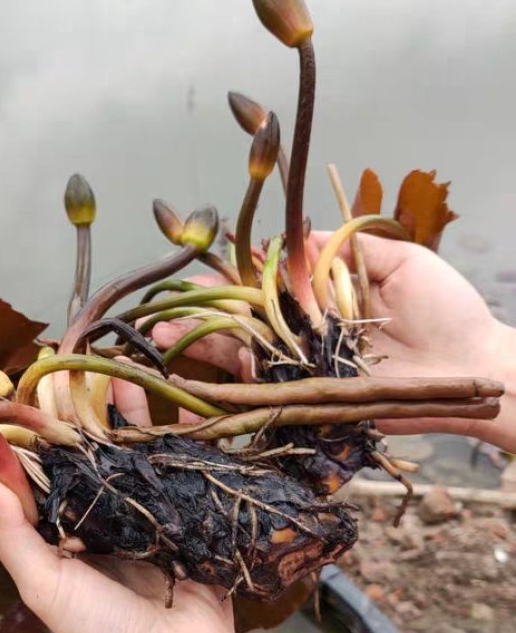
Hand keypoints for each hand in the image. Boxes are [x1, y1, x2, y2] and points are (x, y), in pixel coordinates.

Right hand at [152, 233, 515, 449]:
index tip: (198, 271)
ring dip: (199, 350)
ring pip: (244, 357)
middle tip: (158, 317)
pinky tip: (192, 379)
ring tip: (158, 341)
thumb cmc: (448, 312)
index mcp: (325, 296)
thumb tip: (296, 233)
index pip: (266, 284)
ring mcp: (308, 368)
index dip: (230, 279)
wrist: (473, 369)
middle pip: (243, 323)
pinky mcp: (314, 400)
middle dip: (199, 318)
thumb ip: (348, 247)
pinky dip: (229, 386)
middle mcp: (309, 332)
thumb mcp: (404, 262)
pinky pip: (266, 393)